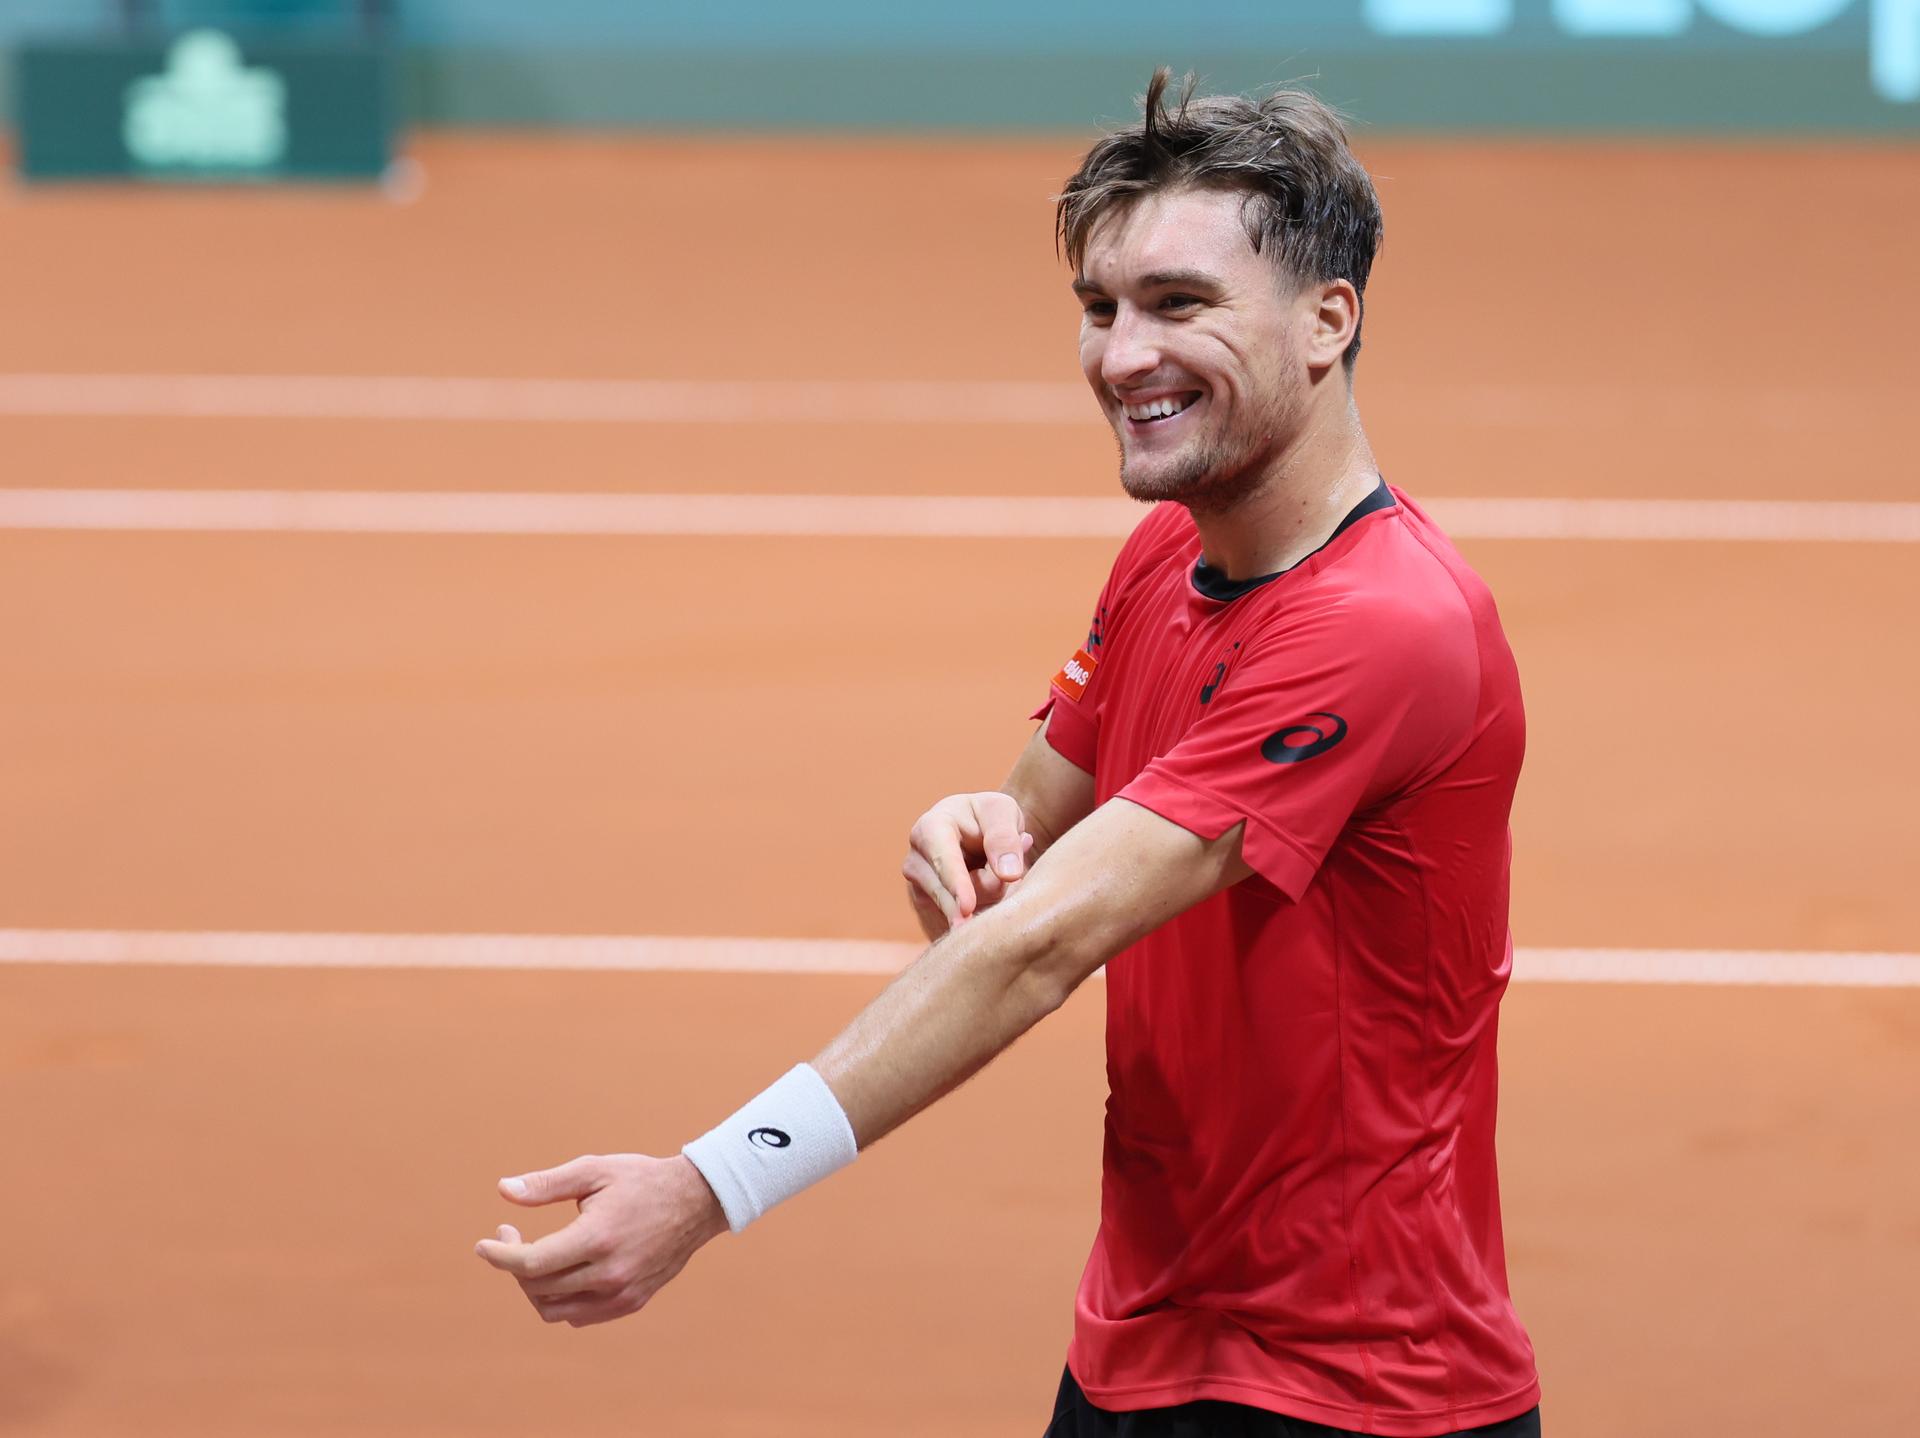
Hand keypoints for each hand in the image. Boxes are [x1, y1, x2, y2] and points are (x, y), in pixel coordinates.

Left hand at [474, 1153, 727, 1326]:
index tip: (483, 1245)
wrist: (697, 1201)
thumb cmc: (641, 1180)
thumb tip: (504, 1190)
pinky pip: (580, 1315)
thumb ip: (547, 1184)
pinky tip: (561, 1271)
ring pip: (555, 1310)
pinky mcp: (631, 1301)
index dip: (500, 1256)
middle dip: (513, 1263)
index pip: (532, 1263)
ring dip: (534, 1287)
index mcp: (597, 1237)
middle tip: (510, 1235)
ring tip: (534, 1256)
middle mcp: (609, 1273)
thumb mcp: (594, 1170)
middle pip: (538, 1287)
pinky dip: (561, 1300)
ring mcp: (622, 1292)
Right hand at [902, 791, 1035, 939]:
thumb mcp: (1003, 812)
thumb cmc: (988, 817)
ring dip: (987, 897)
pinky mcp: (928, 905)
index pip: (942, 859)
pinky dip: (980, 907)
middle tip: (1012, 877)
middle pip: (950, 892)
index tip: (967, 907)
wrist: (974, 830)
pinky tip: (985, 886)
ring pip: (957, 909)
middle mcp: (916, 858)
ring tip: (996, 871)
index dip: (956, 884)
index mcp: (930, 827)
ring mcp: (918, 885)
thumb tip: (1009, 874)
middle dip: (986, 890)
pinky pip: (958, 919)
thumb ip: (1006, 838)